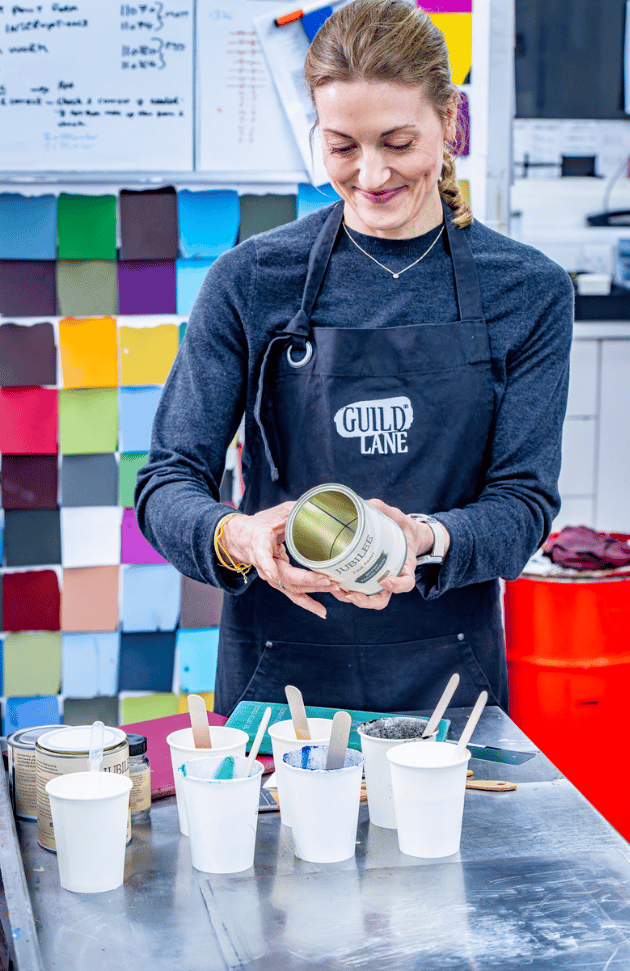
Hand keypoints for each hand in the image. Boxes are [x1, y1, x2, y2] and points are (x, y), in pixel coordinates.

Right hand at [220, 502, 339, 619]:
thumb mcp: (273, 514)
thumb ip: (292, 511)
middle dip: (308, 580)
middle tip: (329, 579)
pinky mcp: (279, 582)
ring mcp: (272, 577)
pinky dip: (308, 603)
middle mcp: (264, 565)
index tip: (273, 572)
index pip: (262, 556)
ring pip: (292, 588)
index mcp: (259, 545)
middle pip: (285, 577)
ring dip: (314, 591)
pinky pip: (294, 595)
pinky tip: (321, 611)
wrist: (243, 539)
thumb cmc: (259, 525)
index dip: (267, 564)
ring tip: (333, 590)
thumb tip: (316, 505)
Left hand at [329, 498, 449, 610]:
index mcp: (404, 565)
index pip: (406, 581)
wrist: (403, 534)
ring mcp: (379, 581)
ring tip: (337, 591)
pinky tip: (333, 585)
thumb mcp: (396, 516)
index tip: (386, 581)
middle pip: (382, 600)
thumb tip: (366, 503)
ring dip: (352, 599)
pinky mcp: (366, 579)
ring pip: (368, 600)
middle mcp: (392, 578)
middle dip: (366, 601)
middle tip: (352, 594)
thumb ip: (382, 510)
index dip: (398, 585)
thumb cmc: (400, 527)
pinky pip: (358, 590)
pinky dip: (346, 592)